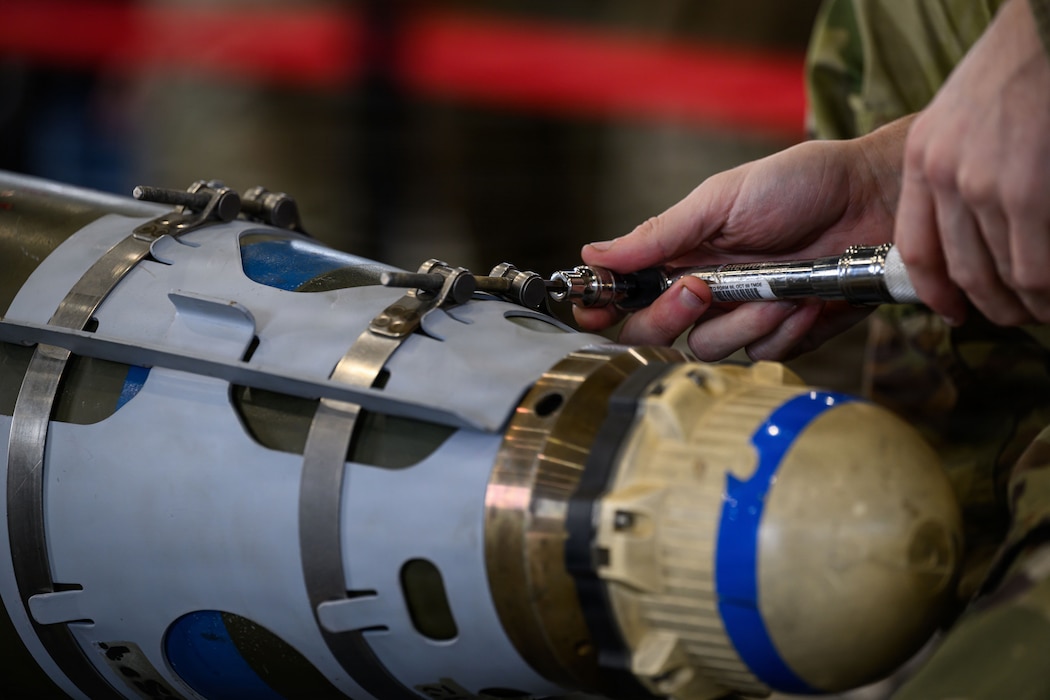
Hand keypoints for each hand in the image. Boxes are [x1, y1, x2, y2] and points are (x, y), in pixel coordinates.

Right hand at [574, 117, 911, 360]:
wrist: (876, 199)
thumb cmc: (801, 184)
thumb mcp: (722, 200)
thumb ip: (659, 234)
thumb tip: (594, 253)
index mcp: (680, 254)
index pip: (625, 294)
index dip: (602, 307)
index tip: (596, 310)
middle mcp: (704, 290)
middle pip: (654, 333)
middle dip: (670, 316)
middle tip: (699, 289)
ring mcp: (744, 315)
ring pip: (712, 349)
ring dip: (747, 320)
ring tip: (782, 285)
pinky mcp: (785, 334)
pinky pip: (766, 355)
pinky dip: (788, 329)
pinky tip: (809, 299)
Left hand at [895, 0, 1049, 325]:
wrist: (1049, 27)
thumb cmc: (1021, 67)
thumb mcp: (964, 114)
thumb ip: (958, 167)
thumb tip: (978, 222)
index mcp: (923, 158)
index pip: (917, 247)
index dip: (936, 290)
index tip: (954, 312)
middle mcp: (943, 176)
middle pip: (963, 270)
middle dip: (993, 305)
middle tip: (1018, 315)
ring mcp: (983, 186)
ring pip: (1002, 275)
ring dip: (1028, 302)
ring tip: (1044, 308)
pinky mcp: (1025, 192)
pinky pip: (1035, 267)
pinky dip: (1048, 291)